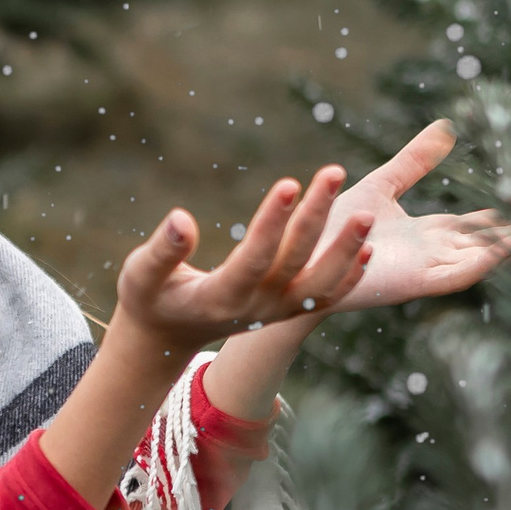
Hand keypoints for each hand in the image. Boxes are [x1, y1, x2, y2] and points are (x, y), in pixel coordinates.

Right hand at [113, 166, 375, 352]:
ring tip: (369, 213)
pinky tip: (367, 247)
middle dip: (317, 216)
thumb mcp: (141, 274)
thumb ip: (162, 250)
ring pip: (321, 285)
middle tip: (334, 171)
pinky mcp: (286, 312)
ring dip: (347, 250)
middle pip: (296, 261)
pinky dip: (349, 276)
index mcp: (221, 296)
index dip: (273, 220)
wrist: (167, 338)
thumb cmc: (151, 297)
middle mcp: (256, 307)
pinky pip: (325, 298)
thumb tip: (180, 217)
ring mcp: (275, 313)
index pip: (255, 256)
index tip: (290, 182)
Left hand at [324, 121, 510, 313]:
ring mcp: (430, 271)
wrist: (298, 257)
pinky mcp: (414, 284)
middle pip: (501, 236)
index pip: (491, 219)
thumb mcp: (383, 185)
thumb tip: (446, 127)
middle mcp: (437, 254)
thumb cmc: (333, 227)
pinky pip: (461, 272)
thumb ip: (414, 160)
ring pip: (491, 254)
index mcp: (432, 234)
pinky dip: (489, 258)